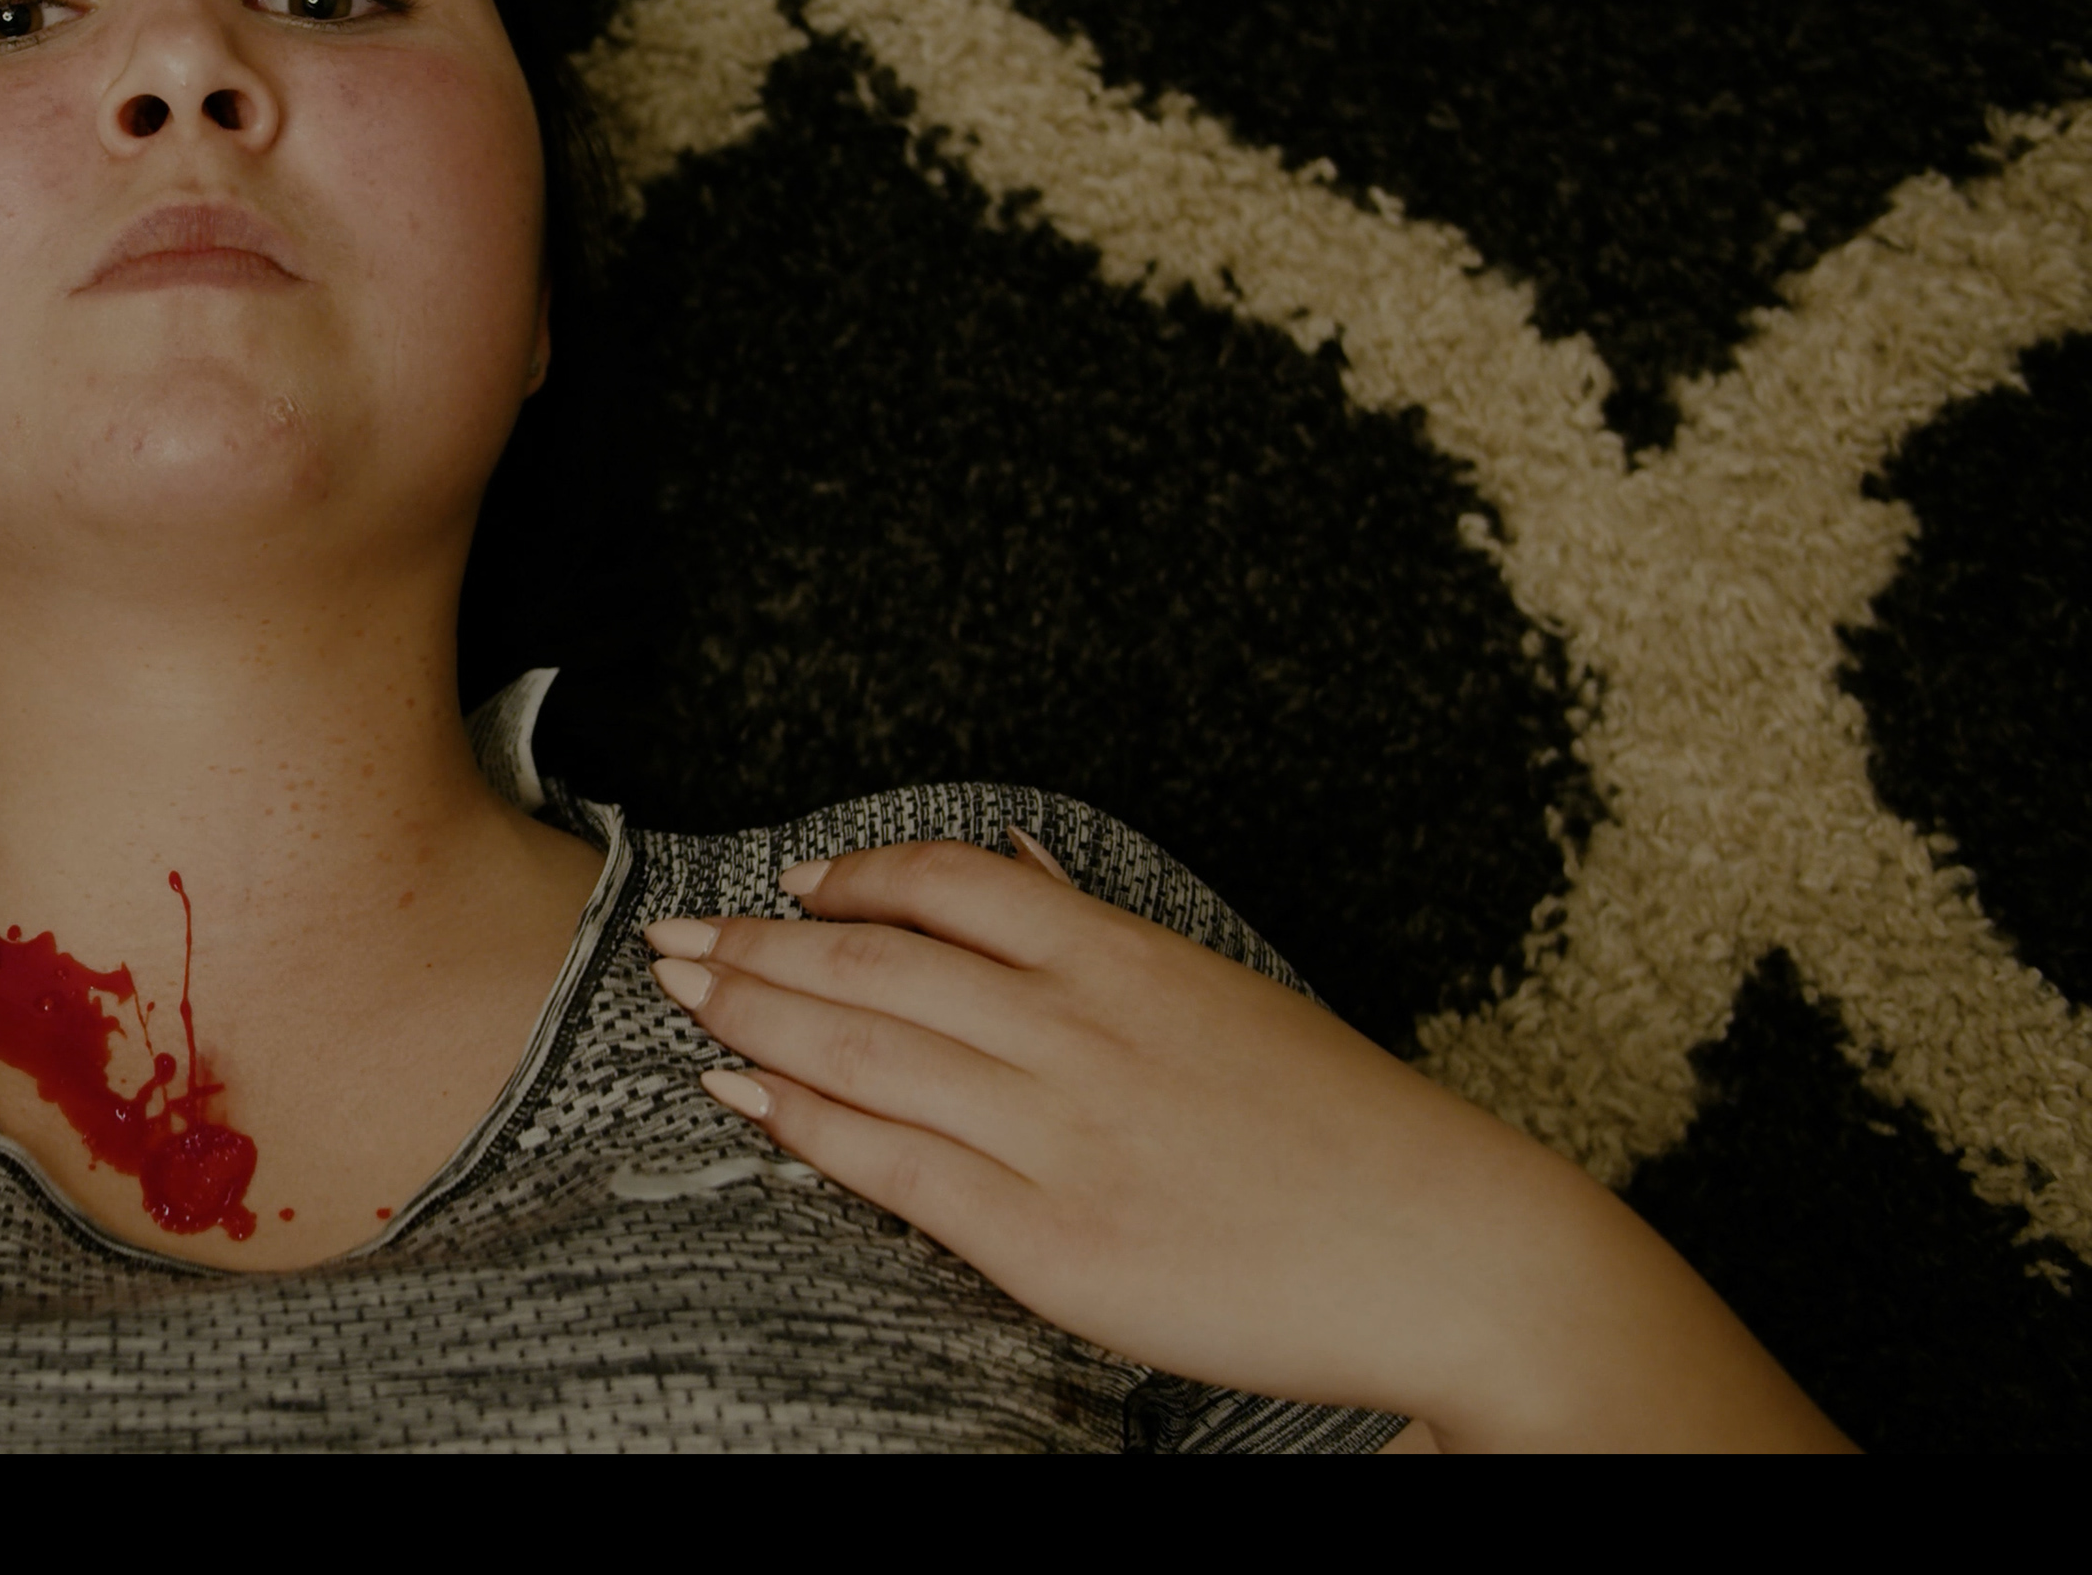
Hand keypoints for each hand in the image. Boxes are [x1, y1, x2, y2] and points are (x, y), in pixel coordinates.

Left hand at [645, 832, 1845, 1450]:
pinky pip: (892, 1163)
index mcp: (1127, 958)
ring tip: (679, 992)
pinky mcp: (1048, 1238)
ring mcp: (1056, 1132)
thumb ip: (1100, 937)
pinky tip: (739, 1091)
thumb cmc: (1353, 1133)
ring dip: (753, 1013)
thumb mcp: (1229, 995)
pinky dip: (802, 1118)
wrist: (1451, 1254)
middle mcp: (1076, 1030)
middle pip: (874, 962)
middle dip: (757, 943)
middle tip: (669, 931)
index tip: (792, 878)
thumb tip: (1014, 867)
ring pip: (863, 1050)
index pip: (947, 886)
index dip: (852, 877)